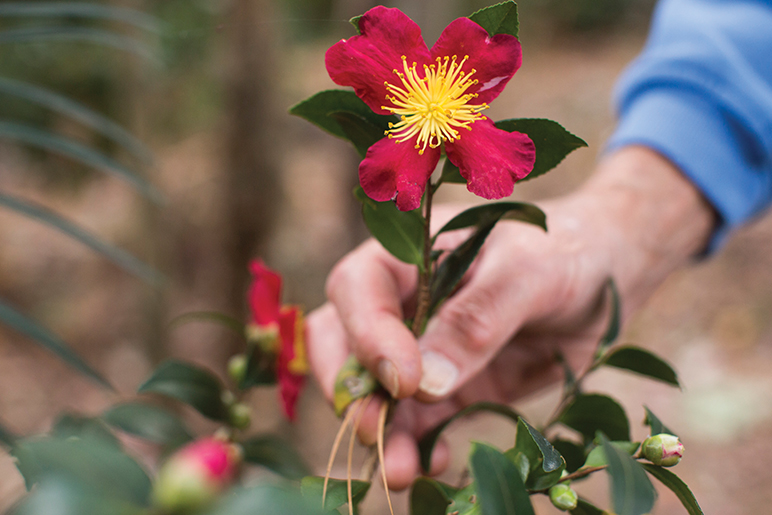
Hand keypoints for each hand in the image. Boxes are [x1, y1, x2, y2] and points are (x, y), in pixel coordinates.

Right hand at [306, 146, 714, 489]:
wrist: (605, 275)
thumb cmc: (565, 250)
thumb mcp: (528, 271)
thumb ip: (477, 318)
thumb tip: (425, 383)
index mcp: (408, 252)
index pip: (357, 288)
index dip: (367, 335)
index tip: (406, 380)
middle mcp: (401, 300)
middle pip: (343, 342)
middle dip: (354, 391)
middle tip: (376, 431)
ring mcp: (420, 346)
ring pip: (375, 391)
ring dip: (382, 433)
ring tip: (400, 471)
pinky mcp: (447, 386)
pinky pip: (416, 419)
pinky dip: (415, 444)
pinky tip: (433, 463)